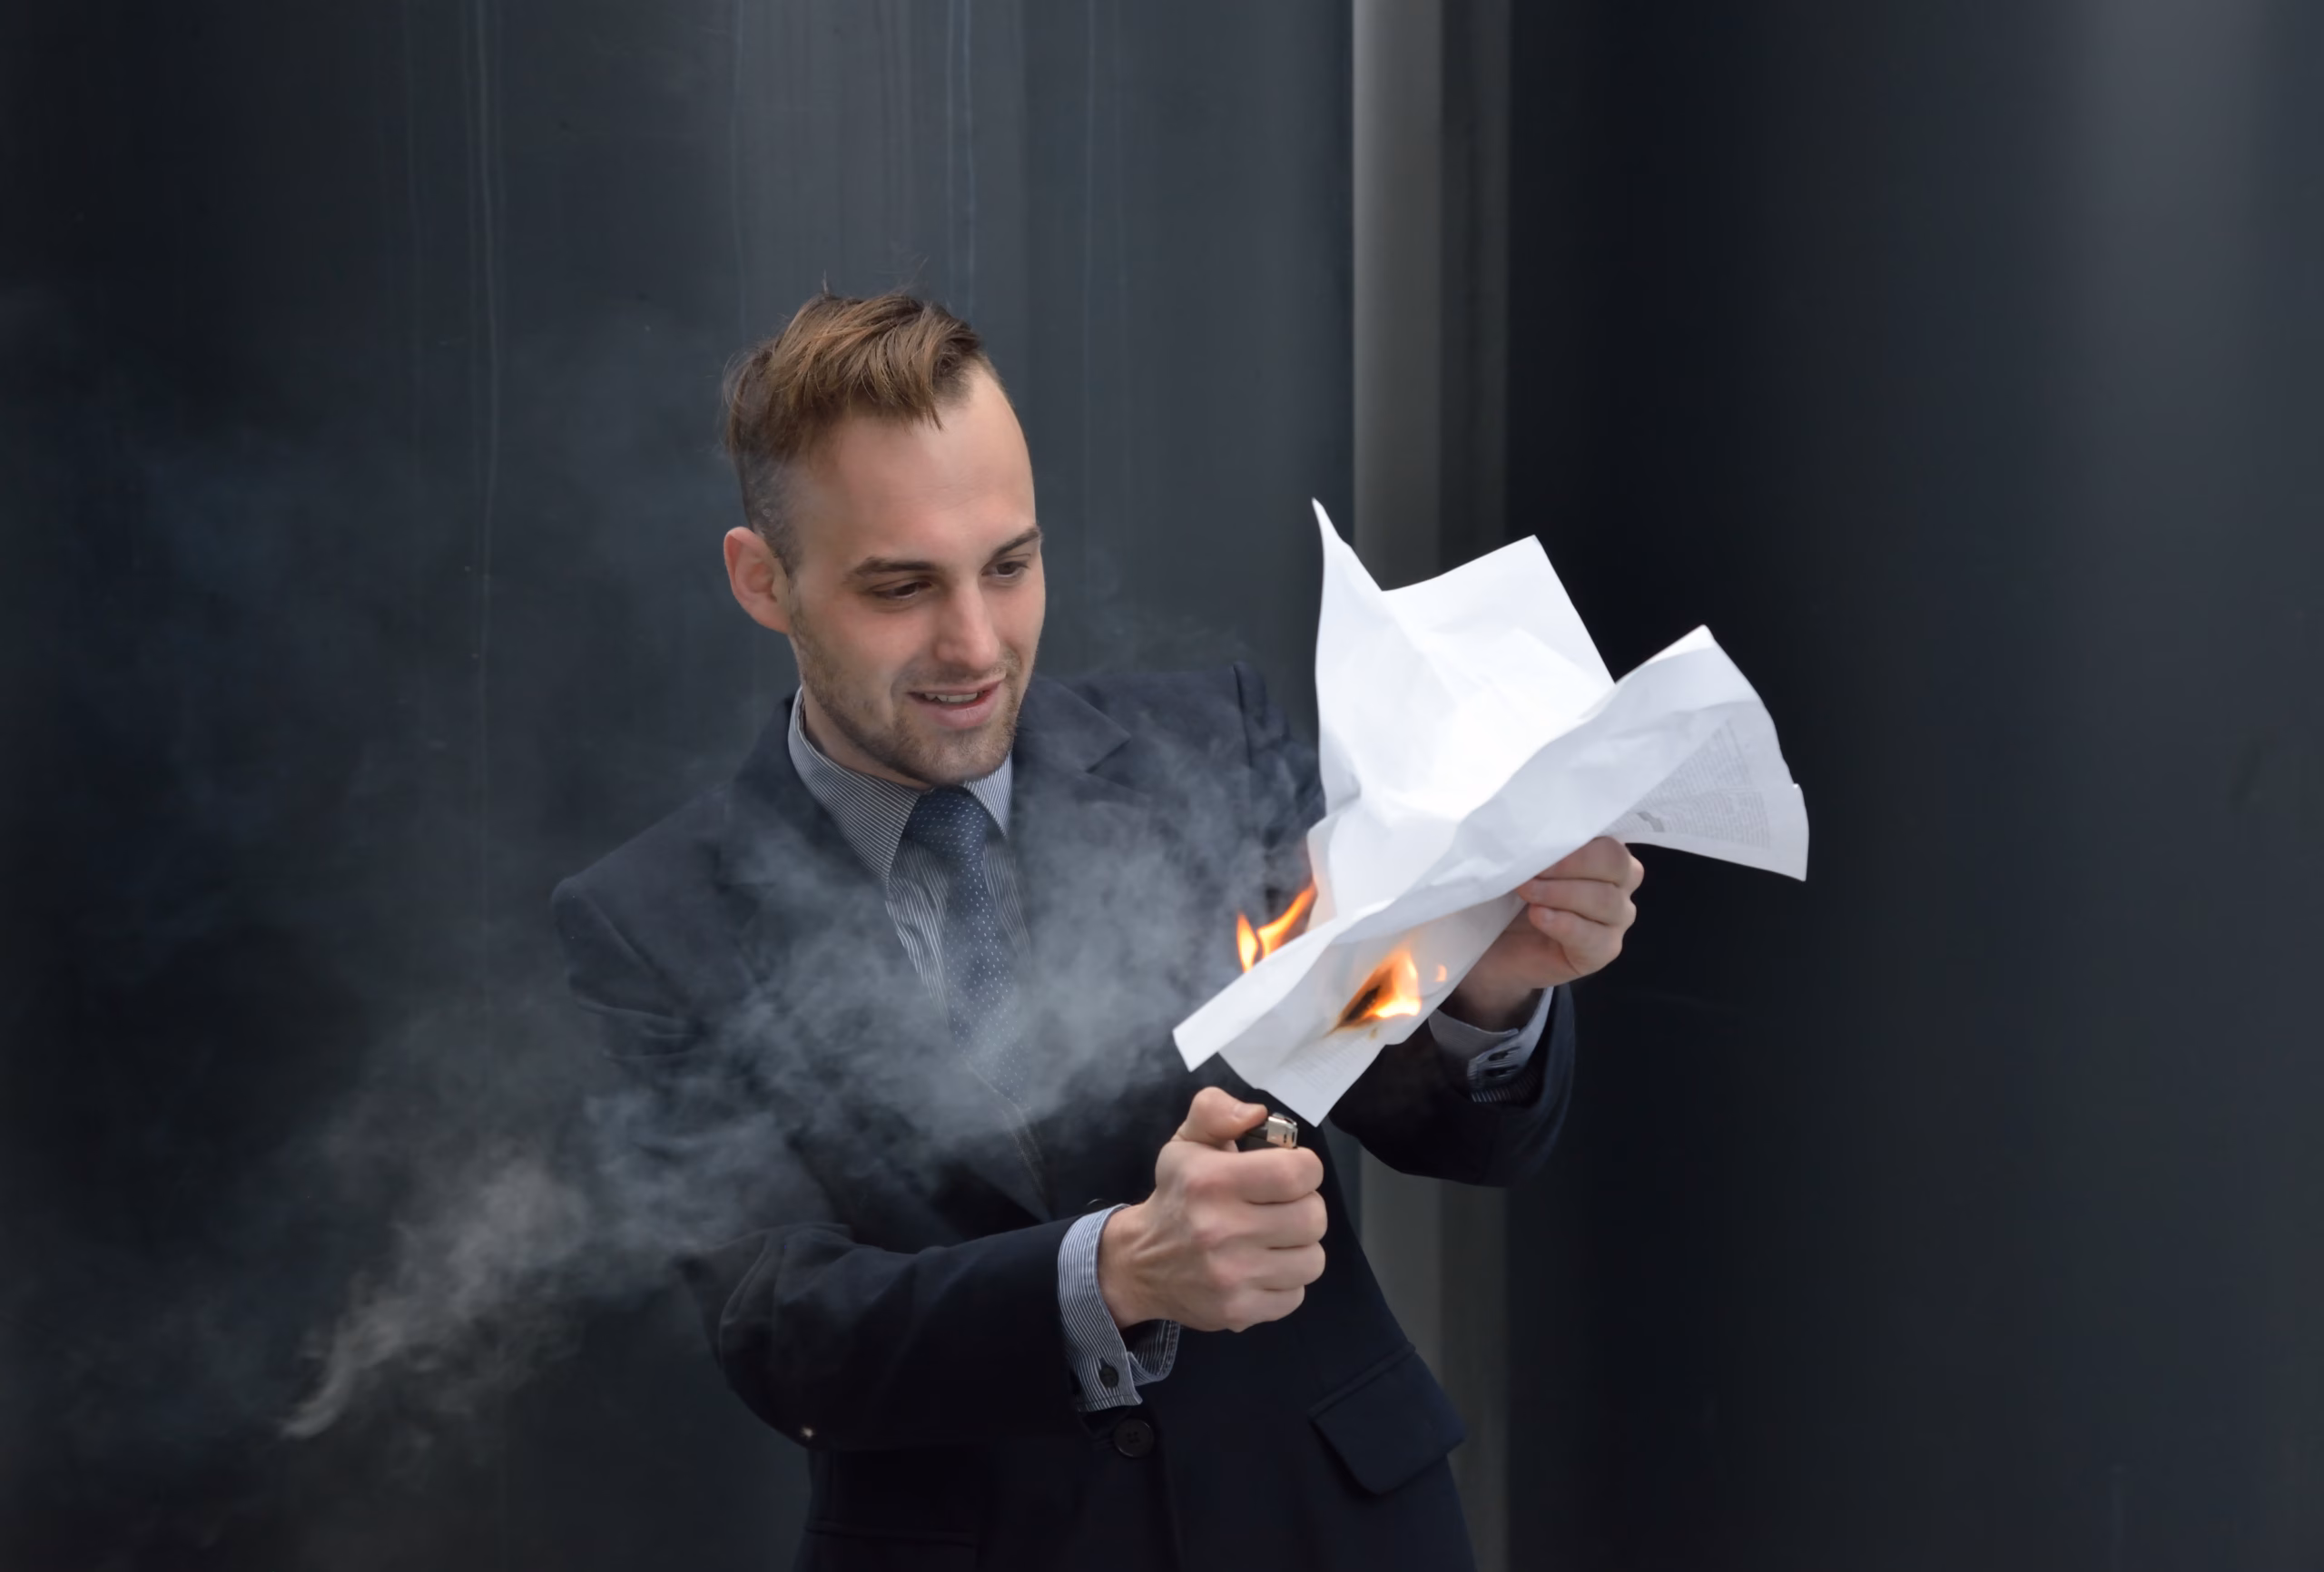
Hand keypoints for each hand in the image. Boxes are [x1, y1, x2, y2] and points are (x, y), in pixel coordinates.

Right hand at [1096, 1088, 1326, 1332]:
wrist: (1140, 1263)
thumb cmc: (1176, 1195)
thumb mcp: (1187, 1141)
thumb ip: (1216, 1111)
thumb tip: (1256, 1113)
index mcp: (1211, 1181)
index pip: (1298, 1173)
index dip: (1305, 1168)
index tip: (1290, 1172)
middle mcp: (1220, 1230)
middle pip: (1314, 1218)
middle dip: (1304, 1207)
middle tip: (1281, 1207)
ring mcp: (1230, 1276)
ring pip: (1312, 1260)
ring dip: (1299, 1248)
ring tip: (1273, 1239)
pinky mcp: (1237, 1311)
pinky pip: (1295, 1295)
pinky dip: (1285, 1282)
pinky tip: (1261, 1269)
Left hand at [1446, 836, 1643, 1029]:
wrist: (1494, 942)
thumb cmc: (1511, 893)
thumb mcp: (1522, 862)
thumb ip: (1539, 846)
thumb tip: (1533, 830)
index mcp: (1606, 851)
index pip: (1610, 839)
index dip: (1576, 839)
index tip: (1537, 842)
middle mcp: (1621, 882)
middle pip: (1616, 864)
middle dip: (1569, 864)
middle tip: (1530, 870)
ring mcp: (1617, 918)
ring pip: (1606, 900)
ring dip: (1560, 893)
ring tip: (1527, 892)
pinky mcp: (1604, 951)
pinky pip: (1595, 938)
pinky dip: (1564, 924)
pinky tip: (1539, 916)